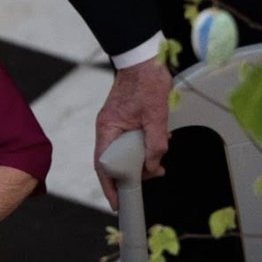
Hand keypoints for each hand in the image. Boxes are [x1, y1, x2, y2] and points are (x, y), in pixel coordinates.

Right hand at [94, 58, 172, 209]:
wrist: (144, 58)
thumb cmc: (146, 80)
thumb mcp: (156, 116)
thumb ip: (155, 143)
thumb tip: (154, 166)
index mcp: (107, 128)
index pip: (103, 166)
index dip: (110, 187)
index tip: (118, 203)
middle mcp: (108, 128)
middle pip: (114, 162)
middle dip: (131, 175)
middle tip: (149, 180)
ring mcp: (115, 124)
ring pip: (124, 152)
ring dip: (140, 161)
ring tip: (158, 166)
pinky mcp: (124, 120)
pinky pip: (130, 141)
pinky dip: (143, 148)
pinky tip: (157, 148)